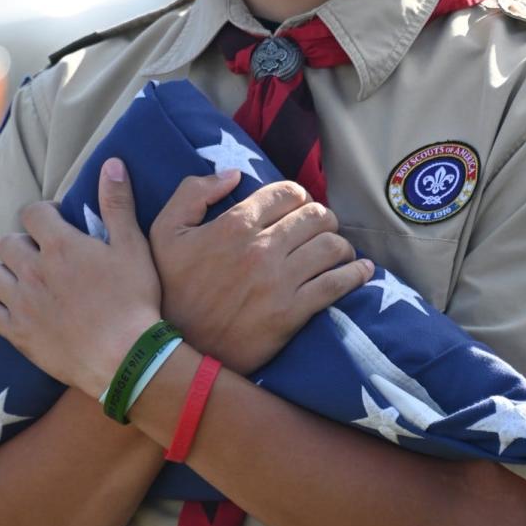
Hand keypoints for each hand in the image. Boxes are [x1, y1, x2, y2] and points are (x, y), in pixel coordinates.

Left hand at [0, 158, 161, 397]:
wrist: (125, 358)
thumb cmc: (135, 300)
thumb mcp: (133, 246)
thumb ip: (117, 203)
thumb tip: (111, 163)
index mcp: (61, 245)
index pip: (33, 212)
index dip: (44, 214)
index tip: (57, 224)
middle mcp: (34, 269)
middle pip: (8, 242)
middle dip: (24, 243)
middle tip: (44, 256)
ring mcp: (21, 302)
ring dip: (7, 272)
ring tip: (26, 279)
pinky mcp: (16, 332)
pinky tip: (3, 303)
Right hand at [149, 173, 372, 373]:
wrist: (174, 350)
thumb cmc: (170, 289)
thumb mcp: (164, 232)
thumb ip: (193, 192)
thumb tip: (234, 175)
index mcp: (235, 224)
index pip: (287, 193)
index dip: (297, 195)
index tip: (297, 207)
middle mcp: (262, 248)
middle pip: (316, 216)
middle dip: (322, 217)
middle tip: (318, 228)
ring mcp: (279, 282)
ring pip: (332, 246)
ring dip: (340, 244)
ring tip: (336, 250)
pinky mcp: (291, 313)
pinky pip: (336, 285)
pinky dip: (355, 274)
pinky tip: (361, 271)